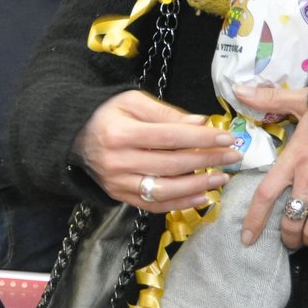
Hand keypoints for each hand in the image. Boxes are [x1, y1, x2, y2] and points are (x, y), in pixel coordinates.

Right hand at [72, 90, 239, 211]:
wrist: (74, 136)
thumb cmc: (107, 114)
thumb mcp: (132, 102)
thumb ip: (167, 113)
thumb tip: (201, 123)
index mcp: (121, 133)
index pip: (170, 137)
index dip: (201, 138)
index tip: (227, 137)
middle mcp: (118, 162)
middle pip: (171, 164)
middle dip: (207, 160)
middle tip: (233, 156)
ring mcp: (118, 183)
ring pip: (165, 190)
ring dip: (198, 186)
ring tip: (221, 178)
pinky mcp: (119, 196)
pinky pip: (154, 205)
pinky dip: (180, 204)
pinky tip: (201, 197)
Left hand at [236, 86, 307, 250]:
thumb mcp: (301, 101)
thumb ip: (269, 99)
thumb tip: (239, 90)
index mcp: (293, 159)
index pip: (265, 195)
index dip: (254, 220)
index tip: (247, 238)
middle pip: (290, 220)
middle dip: (286, 236)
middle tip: (287, 240)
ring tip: (306, 241)